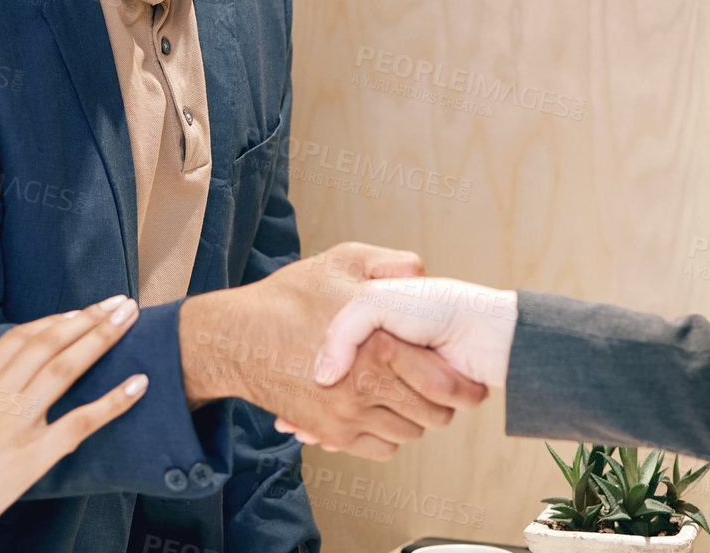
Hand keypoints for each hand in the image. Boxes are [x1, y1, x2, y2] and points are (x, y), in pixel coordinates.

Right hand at [0, 297, 147, 552]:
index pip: (21, 338)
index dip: (56, 320)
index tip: (83, 310)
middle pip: (49, 345)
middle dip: (89, 318)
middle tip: (120, 302)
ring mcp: (14, 426)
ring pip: (65, 370)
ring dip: (102, 339)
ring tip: (130, 320)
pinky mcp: (31, 459)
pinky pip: (78, 423)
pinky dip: (112, 402)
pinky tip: (138, 384)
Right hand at [179, 243, 488, 460]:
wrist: (238, 339)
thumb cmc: (288, 297)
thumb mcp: (342, 261)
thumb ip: (390, 265)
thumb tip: (424, 274)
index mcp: (378, 343)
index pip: (443, 381)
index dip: (464, 385)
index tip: (470, 382)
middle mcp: (366, 384)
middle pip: (433, 414)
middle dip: (444, 404)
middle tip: (444, 391)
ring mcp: (348, 413)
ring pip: (409, 432)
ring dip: (414, 418)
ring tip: (408, 396)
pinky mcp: (332, 433)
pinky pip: (382, 447)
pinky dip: (388, 434)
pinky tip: (381, 409)